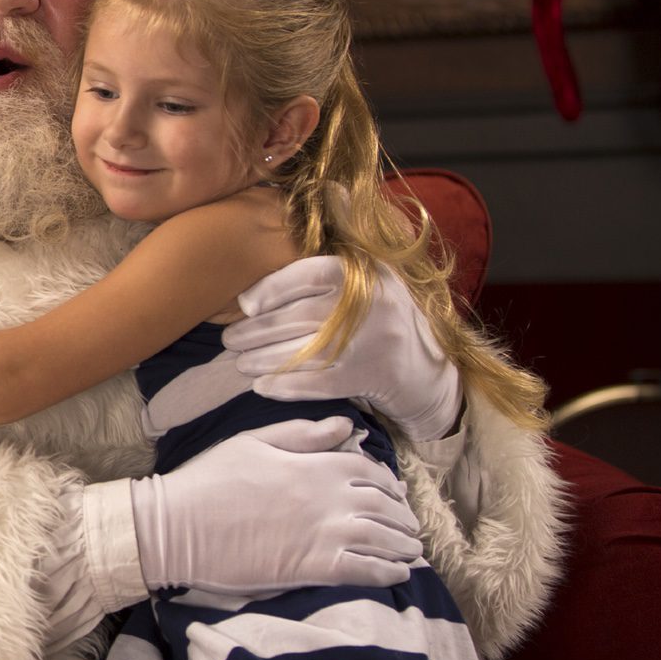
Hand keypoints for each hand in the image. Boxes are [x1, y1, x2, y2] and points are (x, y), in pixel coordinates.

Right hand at [130, 416, 422, 594]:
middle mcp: (328, 498)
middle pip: (383, 505)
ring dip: (402, 545)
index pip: (368, 470)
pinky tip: (398, 575)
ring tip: (410, 551)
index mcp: (314, 465)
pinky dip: (388, 573)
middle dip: (401, 516)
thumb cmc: (210, 478)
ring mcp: (324, 534)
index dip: (387, 482)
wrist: (179, 525)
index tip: (393, 493)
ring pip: (381, 539)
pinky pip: (365, 571)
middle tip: (409, 526)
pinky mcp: (313, 568)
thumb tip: (347, 426)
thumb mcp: (254, 441)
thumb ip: (304, 433)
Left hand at [224, 255, 463, 443]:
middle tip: (230, 340)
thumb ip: (322, 274)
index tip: (245, 305)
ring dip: (263, 359)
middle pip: (298, 316)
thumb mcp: (368, 282)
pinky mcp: (368, 377)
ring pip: (303, 351)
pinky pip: (316, 384)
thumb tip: (253, 290)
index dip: (271, 289)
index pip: (309, 274)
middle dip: (256, 331)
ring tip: (240, 362)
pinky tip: (261, 386)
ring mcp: (371, 343)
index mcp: (366, 274)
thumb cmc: (382, 319)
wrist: (429, 370)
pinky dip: (285, 386)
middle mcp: (371, 305)